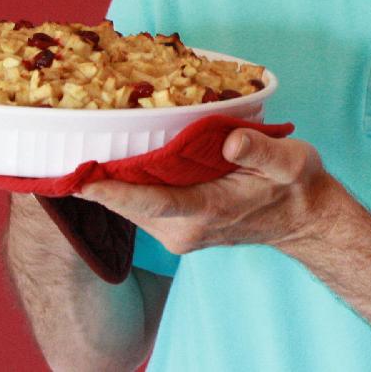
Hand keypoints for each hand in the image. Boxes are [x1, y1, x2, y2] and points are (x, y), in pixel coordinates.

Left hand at [75, 128, 336, 254]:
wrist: (306, 218)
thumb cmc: (297, 185)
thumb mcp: (290, 161)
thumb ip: (261, 150)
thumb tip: (231, 139)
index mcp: (207, 212)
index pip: (150, 201)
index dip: (113, 190)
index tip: (79, 178)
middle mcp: (185, 230)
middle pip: (129, 204)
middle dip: (97, 180)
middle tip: (65, 147)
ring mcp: (181, 233)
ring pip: (132, 207)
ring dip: (108, 182)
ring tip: (82, 145)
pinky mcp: (180, 227)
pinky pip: (142, 206)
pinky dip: (125, 186)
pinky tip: (115, 159)